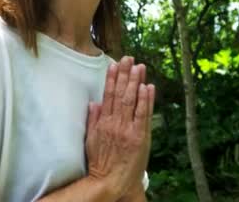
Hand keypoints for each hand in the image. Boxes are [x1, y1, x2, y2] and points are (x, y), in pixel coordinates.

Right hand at [85, 56, 154, 198]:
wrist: (111, 181)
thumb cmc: (100, 162)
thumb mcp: (90, 139)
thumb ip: (93, 120)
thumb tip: (94, 102)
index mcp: (103, 122)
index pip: (108, 95)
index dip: (112, 79)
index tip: (114, 64)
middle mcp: (115, 123)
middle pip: (121, 94)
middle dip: (125, 74)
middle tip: (128, 58)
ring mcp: (128, 129)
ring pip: (132, 101)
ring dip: (136, 82)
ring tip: (139, 66)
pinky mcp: (140, 137)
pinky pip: (144, 114)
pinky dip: (146, 100)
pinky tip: (148, 86)